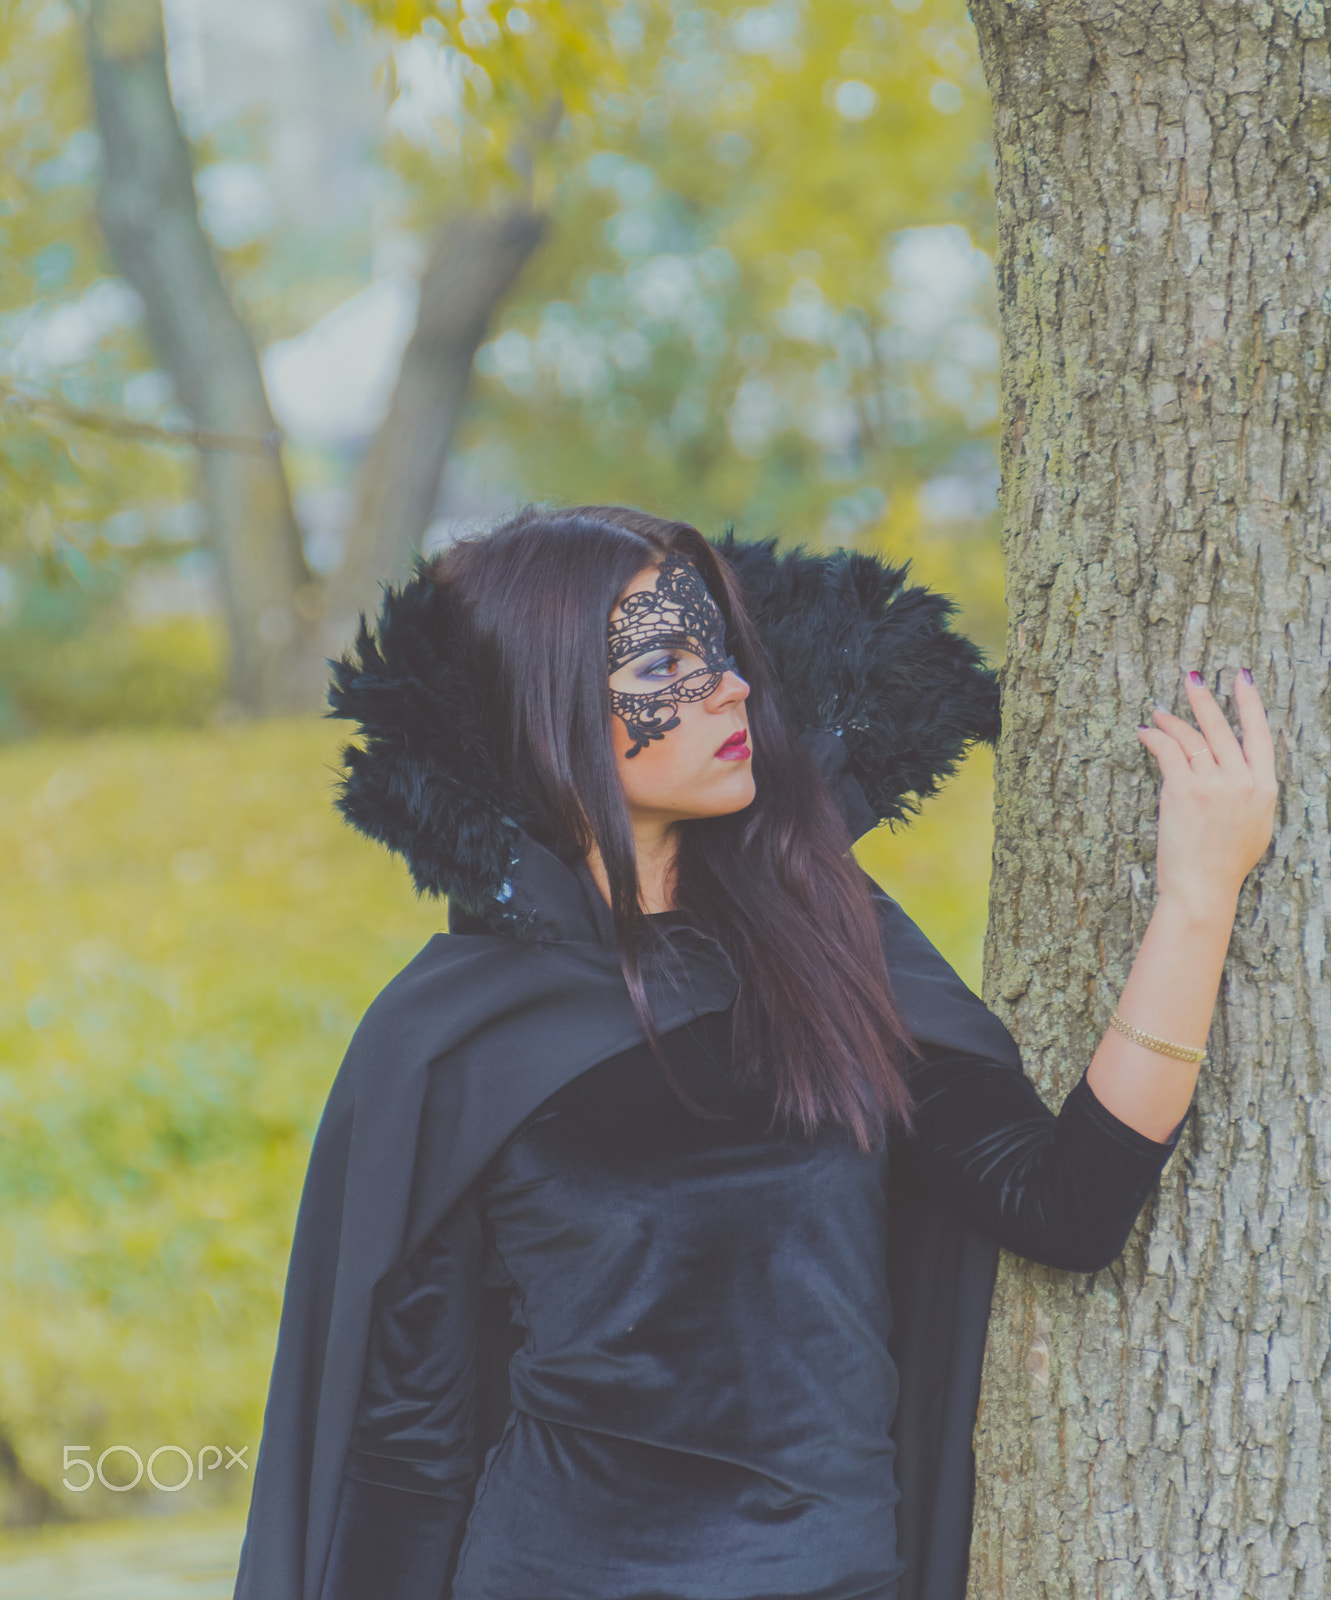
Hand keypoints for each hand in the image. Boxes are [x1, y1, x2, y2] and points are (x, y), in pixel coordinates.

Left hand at [1137, 670, 1277, 916]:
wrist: (1203, 887)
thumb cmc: (1225, 863)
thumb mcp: (1256, 826)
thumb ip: (1250, 794)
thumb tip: (1239, 771)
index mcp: (1263, 788)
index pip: (1259, 734)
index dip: (1250, 703)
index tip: (1243, 678)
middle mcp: (1241, 781)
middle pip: (1221, 728)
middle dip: (1204, 699)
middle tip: (1191, 678)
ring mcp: (1213, 784)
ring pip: (1190, 738)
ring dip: (1172, 721)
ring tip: (1159, 713)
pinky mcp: (1184, 790)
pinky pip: (1167, 751)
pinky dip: (1154, 738)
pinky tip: (1145, 733)